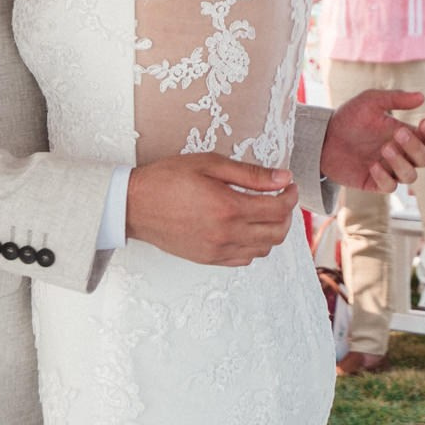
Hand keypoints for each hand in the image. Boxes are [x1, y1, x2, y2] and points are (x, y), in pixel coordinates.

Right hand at [124, 154, 299, 266]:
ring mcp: (217, 250)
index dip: (290, 195)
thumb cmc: (167, 179)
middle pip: (277, 233)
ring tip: (264, 212)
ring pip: (264, 249)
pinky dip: (254, 245)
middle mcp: (226, 234)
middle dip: (286, 214)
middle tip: (280, 198)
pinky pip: (244, 259)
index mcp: (229, 208)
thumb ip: (250, 174)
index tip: (288, 184)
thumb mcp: (210, 164)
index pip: (278, 208)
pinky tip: (246, 228)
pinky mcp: (208, 259)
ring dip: (272, 231)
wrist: (134, 205)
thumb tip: (282, 178)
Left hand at [323, 89, 424, 192]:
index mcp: (406, 134)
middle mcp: (401, 154)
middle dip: (415, 147)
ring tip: (385, 148)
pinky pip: (390, 187)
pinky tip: (372, 165)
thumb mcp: (370, 101)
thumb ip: (395, 98)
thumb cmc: (349, 117)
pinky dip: (384, 177)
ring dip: (402, 163)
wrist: (323, 138)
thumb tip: (422, 96)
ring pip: (411, 176)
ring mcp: (389, 170)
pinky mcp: (375, 183)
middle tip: (398, 133)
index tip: (424, 122)